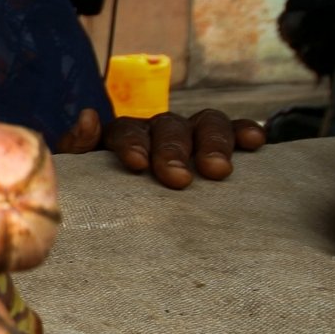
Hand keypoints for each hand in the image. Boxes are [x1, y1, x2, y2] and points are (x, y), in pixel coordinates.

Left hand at [58, 107, 264, 188]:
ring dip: (212, 142)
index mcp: (124, 137)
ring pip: (205, 122)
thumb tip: (88, 116)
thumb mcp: (86, 179)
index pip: (126, 130)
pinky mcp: (221, 144)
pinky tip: (256, 141)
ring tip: (218, 170)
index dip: (132, 144)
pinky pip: (235, 131)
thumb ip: (78, 149)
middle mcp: (159, 129)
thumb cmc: (108, 199)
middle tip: (178, 179)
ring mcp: (192, 134)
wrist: (133, 217)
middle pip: (168, 126)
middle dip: (173, 150)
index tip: (137, 165)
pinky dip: (244, 131)